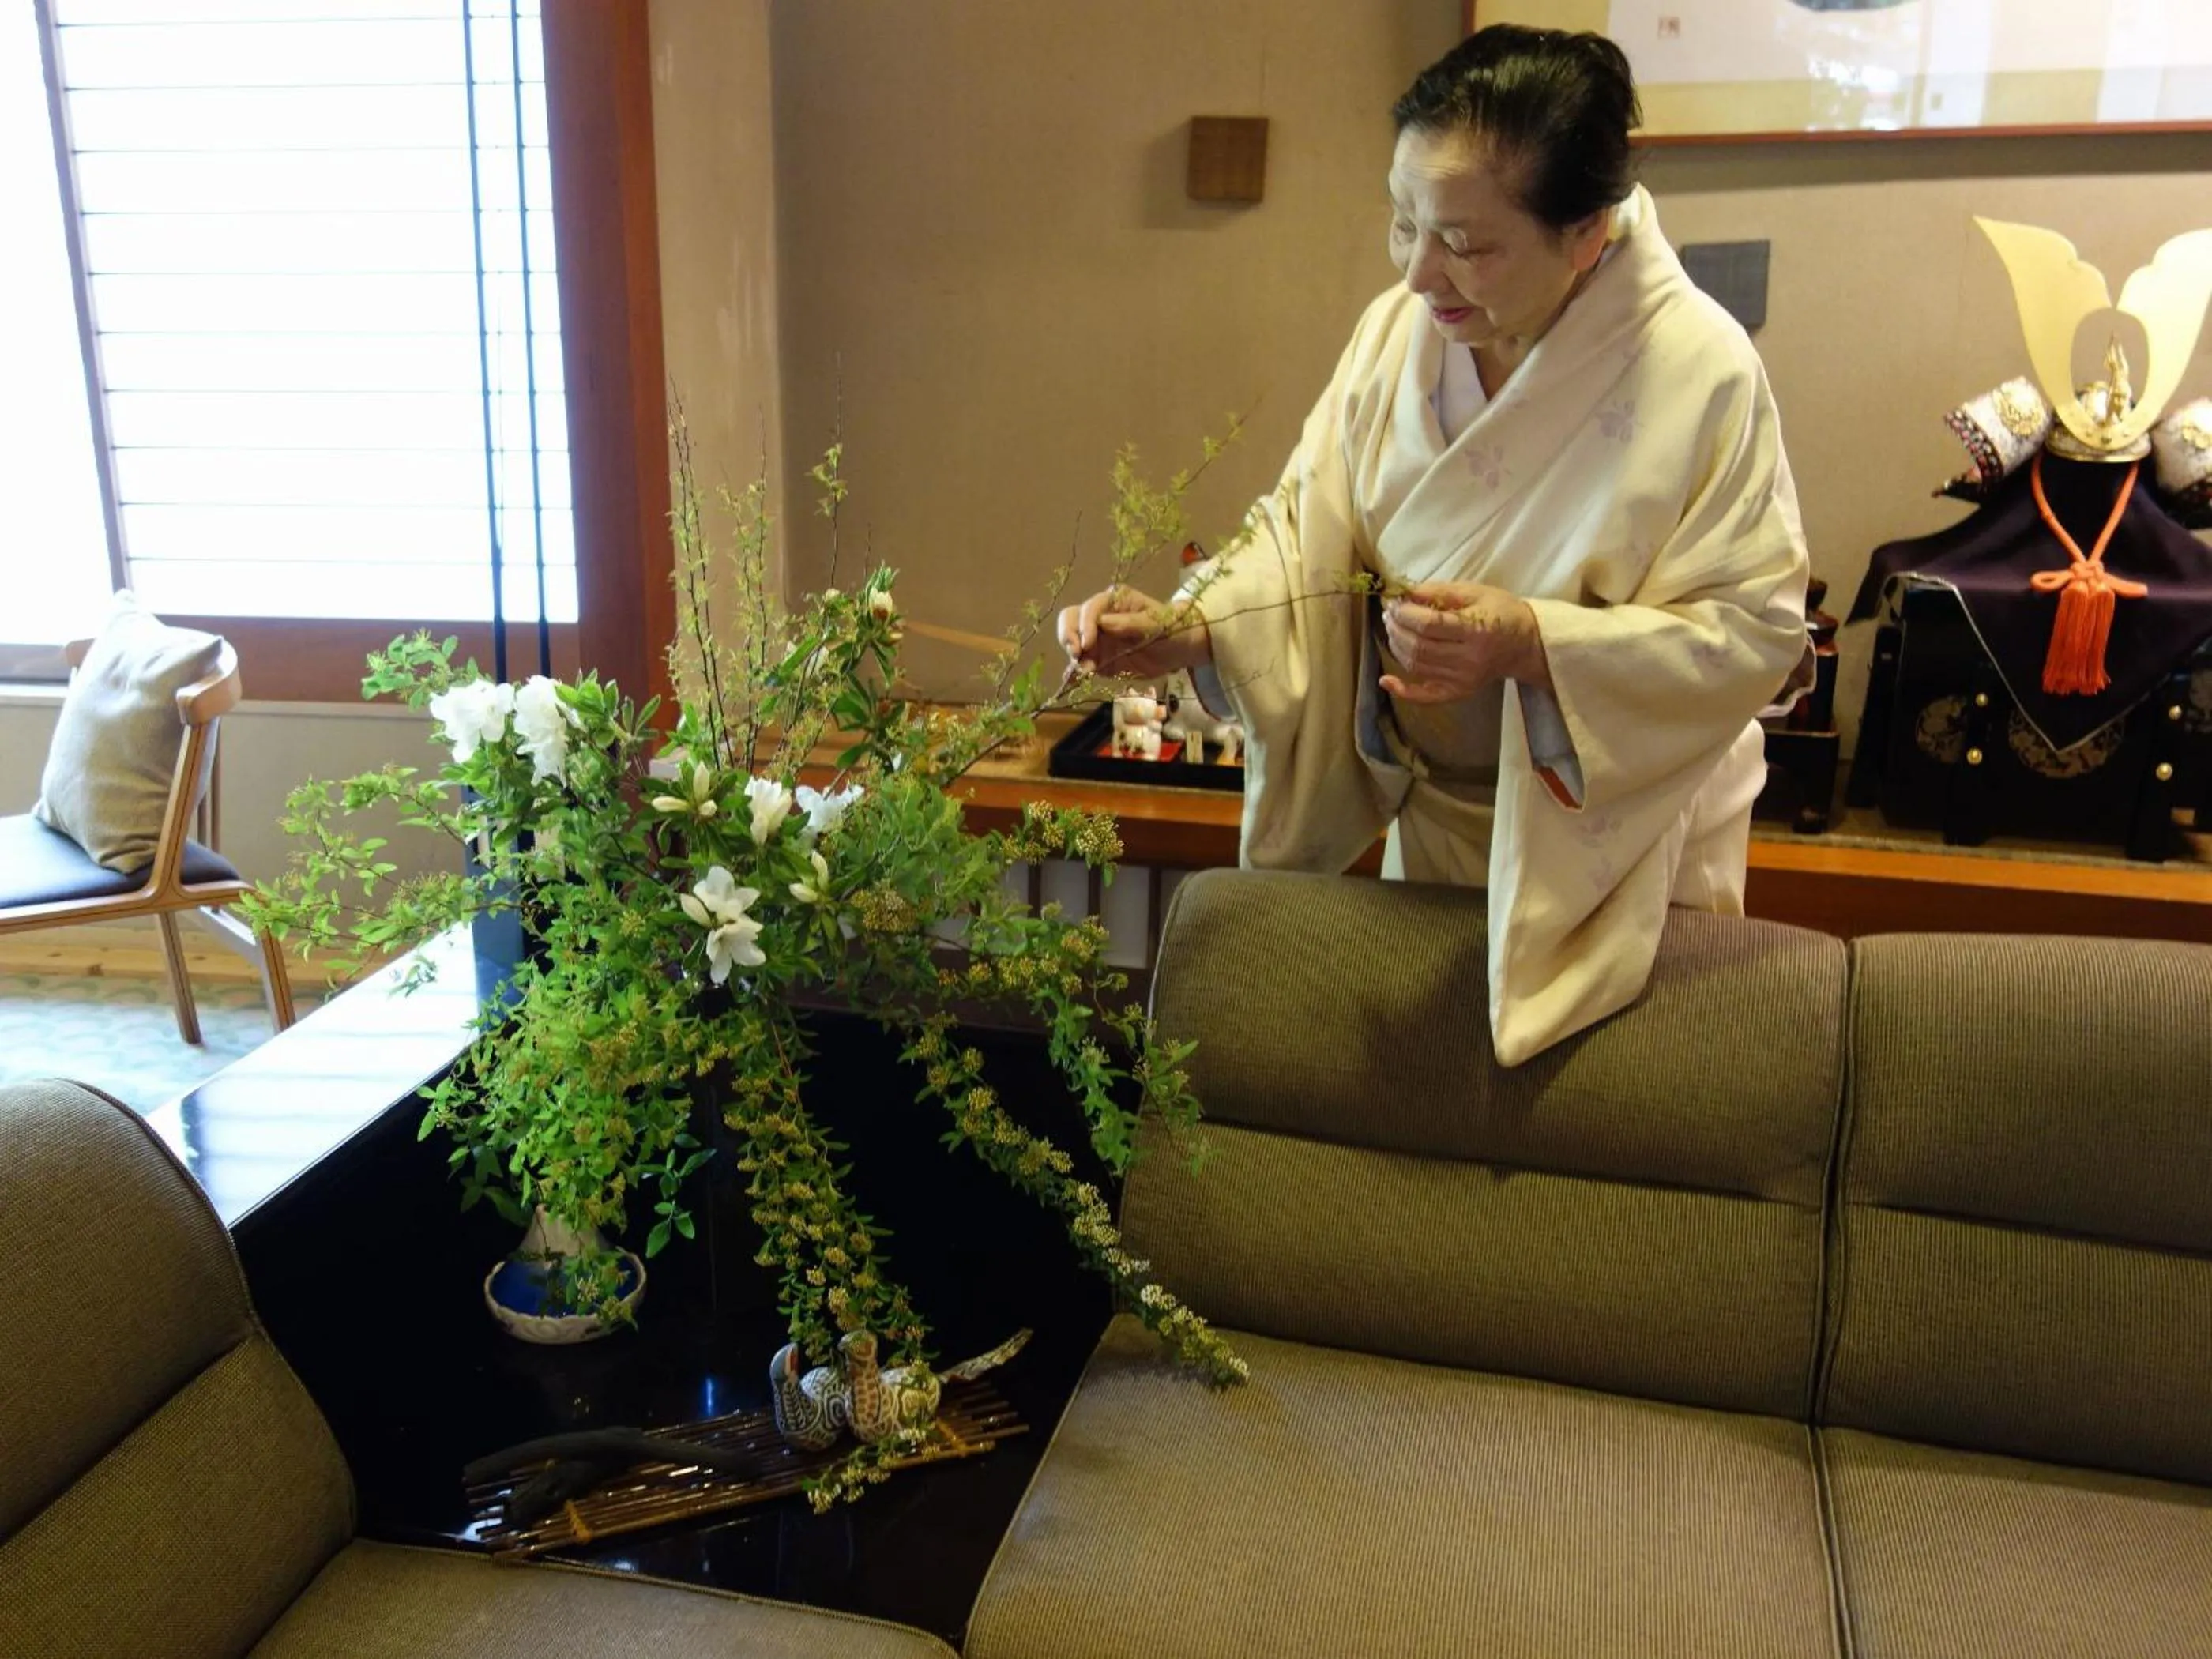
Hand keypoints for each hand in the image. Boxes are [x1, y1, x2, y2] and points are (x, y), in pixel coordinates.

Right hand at [1057, 586, 1211, 683]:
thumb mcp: (1157, 623)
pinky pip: (1081, 662)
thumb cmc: (1171, 628)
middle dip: (1068, 635)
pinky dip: (1075, 671)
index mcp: (1114, 600)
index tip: (1087, 644)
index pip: (1089, 608)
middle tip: (1077, 654)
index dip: (1084, 625)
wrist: (1178, 650)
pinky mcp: (1099, 658)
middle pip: (1070, 618)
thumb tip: (1104, 622)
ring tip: (1085, 670)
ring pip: (1072, 641)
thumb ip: (1131, 622)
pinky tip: (1072, 679)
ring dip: (1074, 656)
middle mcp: (1099, 616)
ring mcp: (1097, 637)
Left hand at [1380, 581, 1545, 704]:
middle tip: (1389, 614)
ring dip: (1396, 647)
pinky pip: (1426, 697)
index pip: (1429, 624)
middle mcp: (1469, 659)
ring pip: (1417, 667)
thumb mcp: (1475, 592)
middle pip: (1419, 647)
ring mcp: (1463, 680)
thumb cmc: (1501, 612)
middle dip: (1396, 628)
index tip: (1394, 603)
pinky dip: (1403, 691)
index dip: (1405, 613)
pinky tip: (1386, 680)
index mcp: (1476, 630)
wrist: (1524, 644)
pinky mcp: (1458, 692)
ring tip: (1392, 629)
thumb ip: (1439, 591)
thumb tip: (1405, 593)